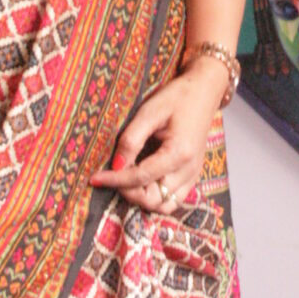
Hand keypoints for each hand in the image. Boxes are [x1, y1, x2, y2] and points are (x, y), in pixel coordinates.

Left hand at [91, 67, 220, 213]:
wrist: (204, 91)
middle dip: (128, 192)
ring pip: (164, 205)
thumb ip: (131, 140)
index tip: (94, 178)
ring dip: (142, 198)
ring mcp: (193, 175)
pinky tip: (141, 181)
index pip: (141, 178)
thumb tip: (115, 166)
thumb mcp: (149, 111)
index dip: (115, 180)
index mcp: (179, 153)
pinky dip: (155, 196)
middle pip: (154, 200)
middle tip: (111, 176)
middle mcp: (189, 170)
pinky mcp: (192, 175)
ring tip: (126, 180)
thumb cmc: (177, 98)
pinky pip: (173, 199)